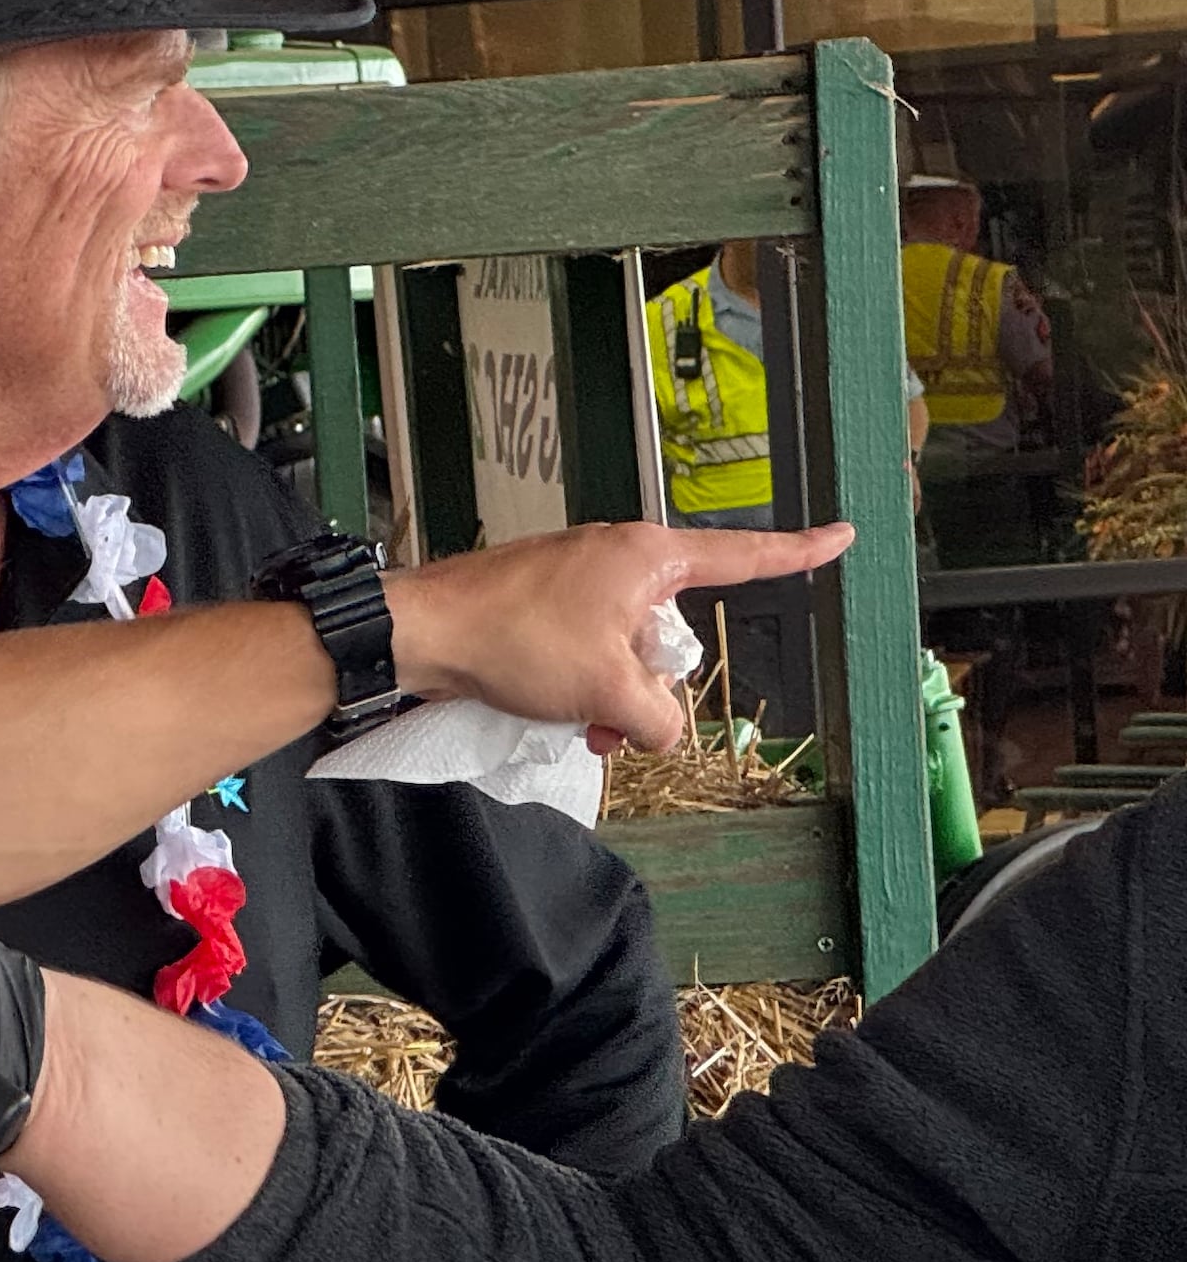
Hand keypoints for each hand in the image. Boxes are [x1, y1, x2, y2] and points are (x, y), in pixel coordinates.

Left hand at [386, 521, 851, 748]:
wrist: (420, 633)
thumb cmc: (513, 640)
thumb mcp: (607, 690)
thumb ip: (658, 717)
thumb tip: (659, 727)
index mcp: (649, 557)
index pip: (744, 555)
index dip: (798, 551)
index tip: (840, 535)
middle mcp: (618, 557)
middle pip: (675, 630)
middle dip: (653, 683)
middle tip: (614, 711)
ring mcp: (576, 579)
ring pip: (627, 650)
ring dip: (612, 695)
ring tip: (579, 719)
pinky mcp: (542, 604)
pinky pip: (587, 651)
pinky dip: (581, 686)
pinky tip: (557, 713)